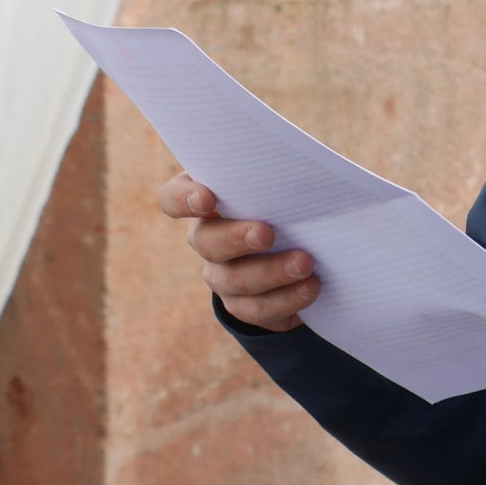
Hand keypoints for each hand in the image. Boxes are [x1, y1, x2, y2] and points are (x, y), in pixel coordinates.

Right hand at [156, 171, 319, 331]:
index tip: (207, 198)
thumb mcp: (280, 188)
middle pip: (206, 241)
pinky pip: (258, 308)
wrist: (295, 255)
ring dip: (272, 271)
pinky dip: (287, 298)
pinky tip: (310, 287)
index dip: (184, 200)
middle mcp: (206, 238)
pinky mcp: (242, 306)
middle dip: (237, 238)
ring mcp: (220, 275)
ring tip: (304, 264)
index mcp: (207, 200)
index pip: (175, 198)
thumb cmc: (285, 204)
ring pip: (234, 279)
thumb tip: (311, 177)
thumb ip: (281, 179)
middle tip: (267, 233)